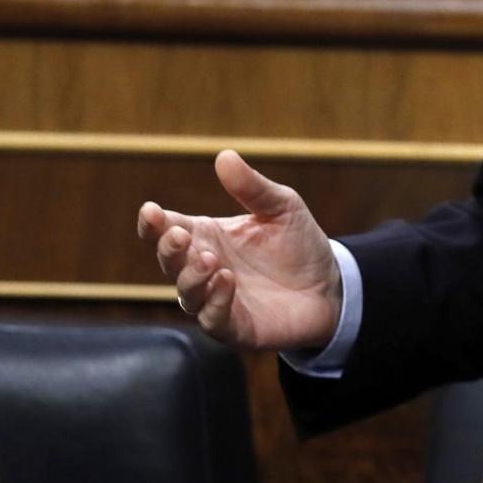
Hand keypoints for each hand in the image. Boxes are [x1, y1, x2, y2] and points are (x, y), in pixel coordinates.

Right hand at [138, 149, 342, 351]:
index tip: (150, 211)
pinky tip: (226, 281)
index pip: (167, 229)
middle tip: (178, 235)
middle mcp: (204, 268)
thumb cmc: (299, 244)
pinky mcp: (234, 327)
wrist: (331, 285)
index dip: (153, 223)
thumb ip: (252, 187)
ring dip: (192, 276)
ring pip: (186, 292)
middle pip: (170, 261)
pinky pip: (213, 318)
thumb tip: (225, 155)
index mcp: (207, 236)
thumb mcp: (282, 206)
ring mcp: (216, 299)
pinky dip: (215, 301)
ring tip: (211, 259)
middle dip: (168, 248)